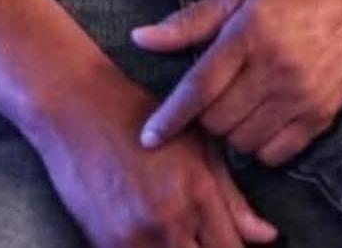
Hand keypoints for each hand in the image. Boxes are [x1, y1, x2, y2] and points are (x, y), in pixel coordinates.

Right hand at [34, 70, 278, 246]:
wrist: (74, 107)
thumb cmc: (140, 116)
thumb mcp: (194, 144)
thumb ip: (232, 197)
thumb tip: (266, 237)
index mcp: (196, 192)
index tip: (240, 247)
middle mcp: (168, 222)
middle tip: (210, 240)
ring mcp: (133, 239)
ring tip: (187, 237)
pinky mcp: (105, 245)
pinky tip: (163, 240)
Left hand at [130, 0, 341, 166]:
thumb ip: (190, 20)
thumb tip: (141, 38)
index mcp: (249, 33)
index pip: (200, 85)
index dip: (171, 116)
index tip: (148, 137)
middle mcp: (275, 67)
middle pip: (218, 120)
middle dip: (205, 116)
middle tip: (214, 96)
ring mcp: (301, 96)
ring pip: (243, 142)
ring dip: (231, 132)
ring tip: (239, 105)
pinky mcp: (321, 117)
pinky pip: (274, 154)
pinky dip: (260, 145)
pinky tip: (261, 120)